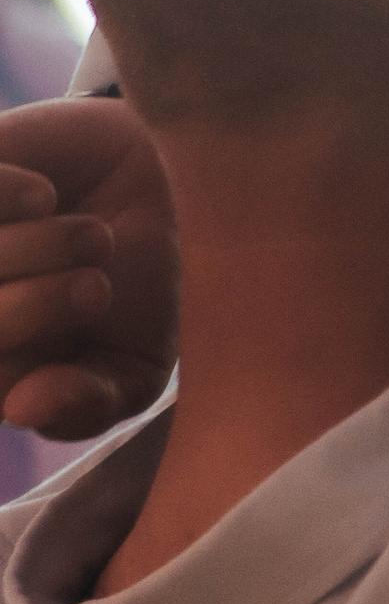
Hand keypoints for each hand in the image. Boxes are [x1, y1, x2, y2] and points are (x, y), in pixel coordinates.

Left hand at [0, 100, 179, 438]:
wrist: (155, 196)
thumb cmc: (134, 291)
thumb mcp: (136, 371)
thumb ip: (86, 408)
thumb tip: (20, 409)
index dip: (31, 369)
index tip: (93, 341)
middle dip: (40, 308)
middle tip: (97, 289)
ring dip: (39, 248)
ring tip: (90, 237)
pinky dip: (18, 194)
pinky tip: (44, 194)